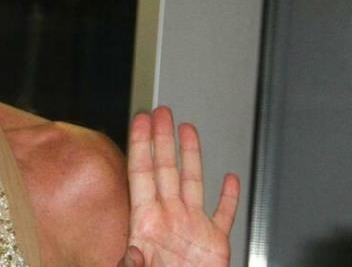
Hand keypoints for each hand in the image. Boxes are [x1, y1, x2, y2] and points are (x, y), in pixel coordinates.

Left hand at [119, 107, 239, 266]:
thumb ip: (132, 262)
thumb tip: (130, 251)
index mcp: (146, 222)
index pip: (141, 173)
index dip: (141, 145)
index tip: (138, 119)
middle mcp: (168, 218)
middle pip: (165, 168)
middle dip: (163, 138)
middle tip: (161, 110)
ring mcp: (191, 227)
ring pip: (192, 182)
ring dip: (191, 155)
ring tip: (187, 128)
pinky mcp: (214, 243)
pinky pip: (223, 215)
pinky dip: (228, 197)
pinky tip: (231, 178)